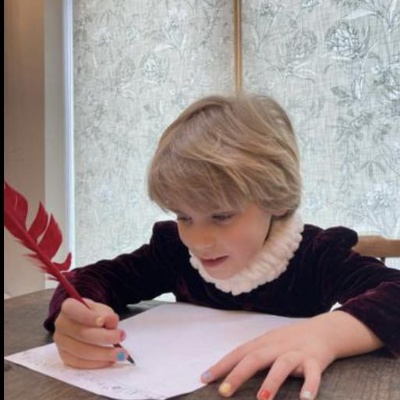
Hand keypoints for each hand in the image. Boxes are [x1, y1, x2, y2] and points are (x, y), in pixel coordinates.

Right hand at [53, 298, 128, 368]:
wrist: (83, 324)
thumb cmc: (93, 314)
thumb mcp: (101, 309)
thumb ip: (106, 314)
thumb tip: (111, 322)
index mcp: (68, 307)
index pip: (75, 311)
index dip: (89, 317)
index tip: (105, 321)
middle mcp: (61, 324)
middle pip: (81, 333)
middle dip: (104, 337)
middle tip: (121, 337)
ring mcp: (60, 342)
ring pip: (81, 351)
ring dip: (103, 354)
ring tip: (121, 353)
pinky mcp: (64, 356)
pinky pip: (79, 363)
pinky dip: (96, 363)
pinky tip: (109, 360)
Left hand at [200, 316, 335, 399]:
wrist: (323, 330)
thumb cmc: (290, 340)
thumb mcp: (269, 343)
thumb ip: (253, 355)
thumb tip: (227, 372)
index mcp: (264, 343)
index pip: (239, 353)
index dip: (221, 366)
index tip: (204, 379)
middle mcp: (277, 347)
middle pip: (255, 358)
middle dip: (238, 374)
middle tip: (223, 392)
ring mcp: (296, 353)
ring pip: (282, 365)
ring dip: (272, 381)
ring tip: (262, 399)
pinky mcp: (315, 361)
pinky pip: (313, 373)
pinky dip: (310, 385)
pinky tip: (305, 399)